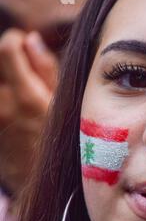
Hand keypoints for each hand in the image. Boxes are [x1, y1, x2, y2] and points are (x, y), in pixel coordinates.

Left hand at [0, 28, 56, 196]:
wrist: (37, 180)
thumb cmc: (60, 142)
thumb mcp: (64, 108)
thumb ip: (47, 71)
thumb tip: (31, 40)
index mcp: (27, 97)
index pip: (8, 47)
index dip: (16, 39)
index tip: (26, 45)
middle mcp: (2, 103)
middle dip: (6, 55)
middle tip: (21, 65)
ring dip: (4, 75)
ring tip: (15, 82)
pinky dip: (3, 93)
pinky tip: (11, 100)